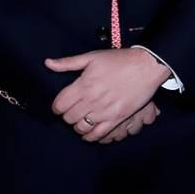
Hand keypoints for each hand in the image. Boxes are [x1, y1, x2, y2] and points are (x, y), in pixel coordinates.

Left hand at [48, 48, 171, 141]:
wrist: (147, 66)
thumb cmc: (120, 60)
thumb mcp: (92, 57)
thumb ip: (68, 63)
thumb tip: (47, 63)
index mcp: (83, 85)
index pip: (59, 105)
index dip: (57, 106)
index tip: (62, 104)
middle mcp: (92, 100)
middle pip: (68, 118)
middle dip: (67, 115)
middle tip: (73, 111)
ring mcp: (105, 111)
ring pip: (80, 128)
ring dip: (78, 125)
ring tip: (82, 119)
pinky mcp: (117, 118)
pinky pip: (98, 134)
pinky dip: (90, 136)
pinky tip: (90, 131)